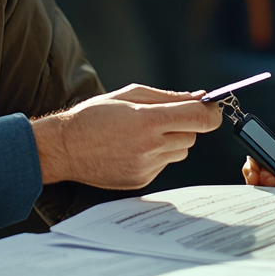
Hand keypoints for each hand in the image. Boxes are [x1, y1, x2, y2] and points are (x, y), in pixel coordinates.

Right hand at [32, 84, 221, 187]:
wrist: (64, 148)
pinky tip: (133, 148)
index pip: (199, 118)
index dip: (211, 112)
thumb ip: (168, 97)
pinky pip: (164, 165)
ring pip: (180, 151)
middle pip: (192, 136)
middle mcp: (149, 146)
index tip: (211, 108)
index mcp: (147, 120)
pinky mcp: (141, 181)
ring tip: (143, 134)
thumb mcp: (130, 94)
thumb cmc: (94, 115)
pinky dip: (157, 155)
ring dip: (172, 141)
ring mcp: (146, 167)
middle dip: (185, 124)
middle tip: (163, 118)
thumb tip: (199, 97)